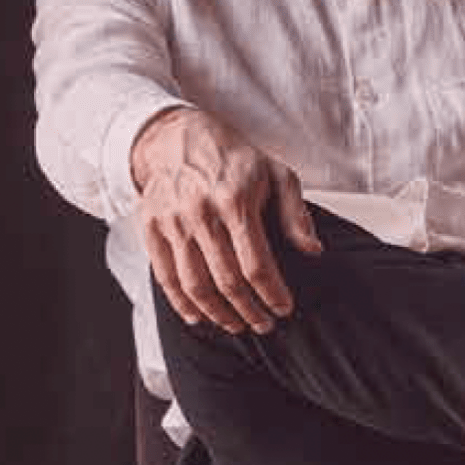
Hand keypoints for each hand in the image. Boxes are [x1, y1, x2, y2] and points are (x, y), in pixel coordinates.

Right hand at [131, 105, 322, 333]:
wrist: (178, 138)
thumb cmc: (235, 160)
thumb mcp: (276, 174)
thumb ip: (296, 214)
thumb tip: (313, 251)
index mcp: (235, 200)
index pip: (256, 264)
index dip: (272, 293)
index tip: (284, 309)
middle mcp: (201, 213)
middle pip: (227, 280)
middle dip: (249, 311)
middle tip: (264, 325)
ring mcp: (172, 222)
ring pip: (195, 285)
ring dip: (218, 314)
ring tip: (237, 326)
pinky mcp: (151, 228)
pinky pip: (165, 277)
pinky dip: (182, 304)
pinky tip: (199, 318)